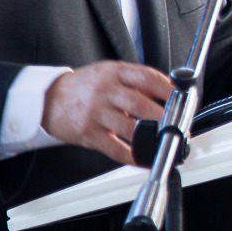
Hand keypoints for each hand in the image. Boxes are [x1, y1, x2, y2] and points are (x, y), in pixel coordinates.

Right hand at [42, 61, 172, 165]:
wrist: (47, 99)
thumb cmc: (83, 86)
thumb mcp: (108, 73)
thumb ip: (135, 81)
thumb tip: (167, 94)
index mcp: (115, 72)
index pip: (147, 77)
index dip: (169, 90)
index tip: (184, 99)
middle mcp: (106, 91)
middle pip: (141, 104)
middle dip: (165, 118)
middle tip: (179, 127)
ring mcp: (96, 112)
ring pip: (130, 127)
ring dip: (152, 138)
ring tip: (167, 143)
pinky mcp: (88, 133)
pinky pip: (115, 148)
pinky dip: (132, 156)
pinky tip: (144, 158)